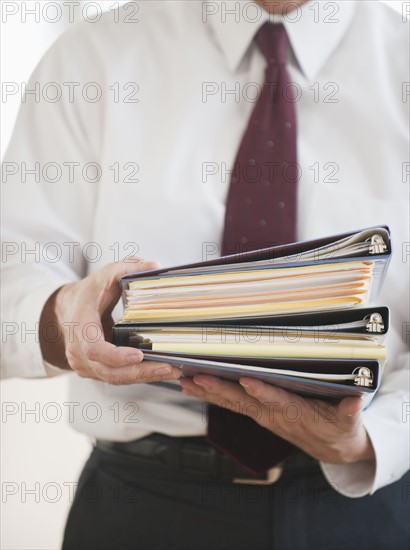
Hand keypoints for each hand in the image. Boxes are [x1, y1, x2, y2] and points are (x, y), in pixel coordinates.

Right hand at [39, 258, 180, 384]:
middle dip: (140, 372)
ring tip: (170, 371)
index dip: (115, 355)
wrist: (68, 308)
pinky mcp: (94, 370)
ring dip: (143, 377)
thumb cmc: (89, 292)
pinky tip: (159, 371)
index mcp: (80, 325)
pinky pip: (116, 377)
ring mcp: (84, 364)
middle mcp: (78, 350)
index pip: (94, 348)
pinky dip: (137, 376)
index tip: (138, 355)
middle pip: (108, 371)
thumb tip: (154, 266)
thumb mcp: (107, 274)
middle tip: (168, 368)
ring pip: (113, 378)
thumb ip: (128, 267)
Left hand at [181, 375, 374, 464]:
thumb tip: (355, 400)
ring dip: (208, 392)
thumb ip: (349, 410)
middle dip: (218, 389)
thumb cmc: (340, 427)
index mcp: (295, 413)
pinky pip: (232, 404)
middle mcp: (273, 415)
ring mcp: (263, 415)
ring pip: (232, 402)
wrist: (332, 448)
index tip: (245, 381)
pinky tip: (194, 387)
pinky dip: (212, 395)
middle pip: (243, 401)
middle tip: (196, 378)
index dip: (261, 392)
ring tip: (185, 381)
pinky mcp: (258, 414)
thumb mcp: (348, 420)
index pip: (276, 400)